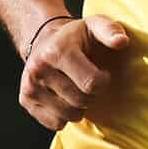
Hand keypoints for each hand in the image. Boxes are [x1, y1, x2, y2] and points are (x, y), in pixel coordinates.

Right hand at [18, 15, 130, 130]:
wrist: (44, 41)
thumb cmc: (76, 36)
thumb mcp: (94, 25)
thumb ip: (111, 30)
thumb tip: (122, 41)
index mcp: (57, 51)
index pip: (91, 83)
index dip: (103, 81)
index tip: (102, 73)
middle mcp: (39, 69)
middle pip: (81, 101)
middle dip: (91, 94)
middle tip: (88, 81)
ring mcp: (30, 87)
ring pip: (69, 116)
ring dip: (79, 106)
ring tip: (75, 88)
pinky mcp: (25, 101)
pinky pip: (56, 124)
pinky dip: (64, 115)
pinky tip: (63, 97)